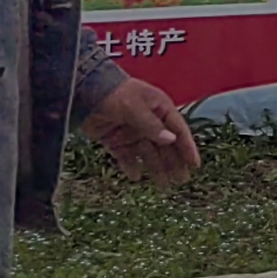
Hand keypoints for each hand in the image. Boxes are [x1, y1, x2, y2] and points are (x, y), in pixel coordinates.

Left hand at [81, 78, 201, 184]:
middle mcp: (149, 122)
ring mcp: (131, 132)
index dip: (187, 147)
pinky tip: (135, 176)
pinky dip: (130, 166)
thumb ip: (151, 125)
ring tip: (163, 185)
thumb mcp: (135, 107)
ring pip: (147, 153)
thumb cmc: (115, 93)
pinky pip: (126, 156)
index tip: (194, 165)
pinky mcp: (114, 140)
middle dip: (173, 163)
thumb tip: (171, 140)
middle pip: (165, 146)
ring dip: (155, 168)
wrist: (82, 91)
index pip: (178, 130)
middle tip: (181, 181)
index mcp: (160, 109)